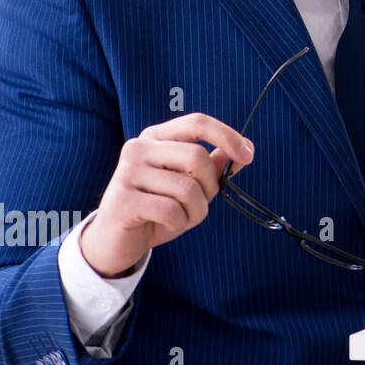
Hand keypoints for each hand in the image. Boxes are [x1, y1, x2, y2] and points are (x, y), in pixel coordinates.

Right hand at [80, 113, 254, 277]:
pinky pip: (171, 210)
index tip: (248, 156)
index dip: (227, 136)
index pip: (197, 122)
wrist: (116, 241)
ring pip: (187, 188)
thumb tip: (244, 148)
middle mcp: (139, 148)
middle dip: (210, 187)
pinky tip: (164, 224)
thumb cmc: (157, 210)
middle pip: (197, 157)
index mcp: (156, 138)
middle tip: (200, 204)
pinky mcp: (121, 199)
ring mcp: (127, 172)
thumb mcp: (190, 186)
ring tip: (180, 218)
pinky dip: (179, 222)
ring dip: (195, 211)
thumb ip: (213, 166)